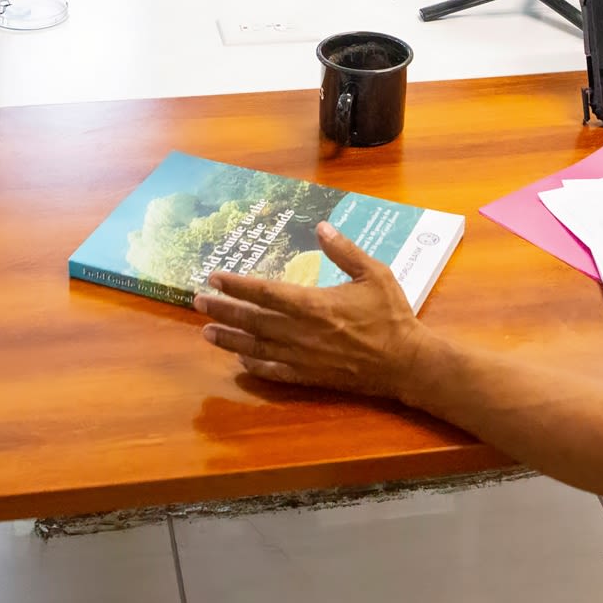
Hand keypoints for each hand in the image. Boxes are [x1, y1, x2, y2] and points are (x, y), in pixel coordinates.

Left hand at [193, 224, 430, 398]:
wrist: (406, 362)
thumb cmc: (391, 315)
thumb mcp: (374, 273)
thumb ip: (345, 251)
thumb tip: (321, 226)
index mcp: (314, 304)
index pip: (265, 292)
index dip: (237, 285)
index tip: (214, 278)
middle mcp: (300, 332)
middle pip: (252, 320)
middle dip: (222, 310)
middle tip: (196, 302)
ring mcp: (302, 357)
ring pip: (256, 347)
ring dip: (229, 339)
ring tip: (206, 332)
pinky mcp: (309, 377)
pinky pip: (274, 372)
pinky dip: (254, 366)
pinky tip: (240, 360)